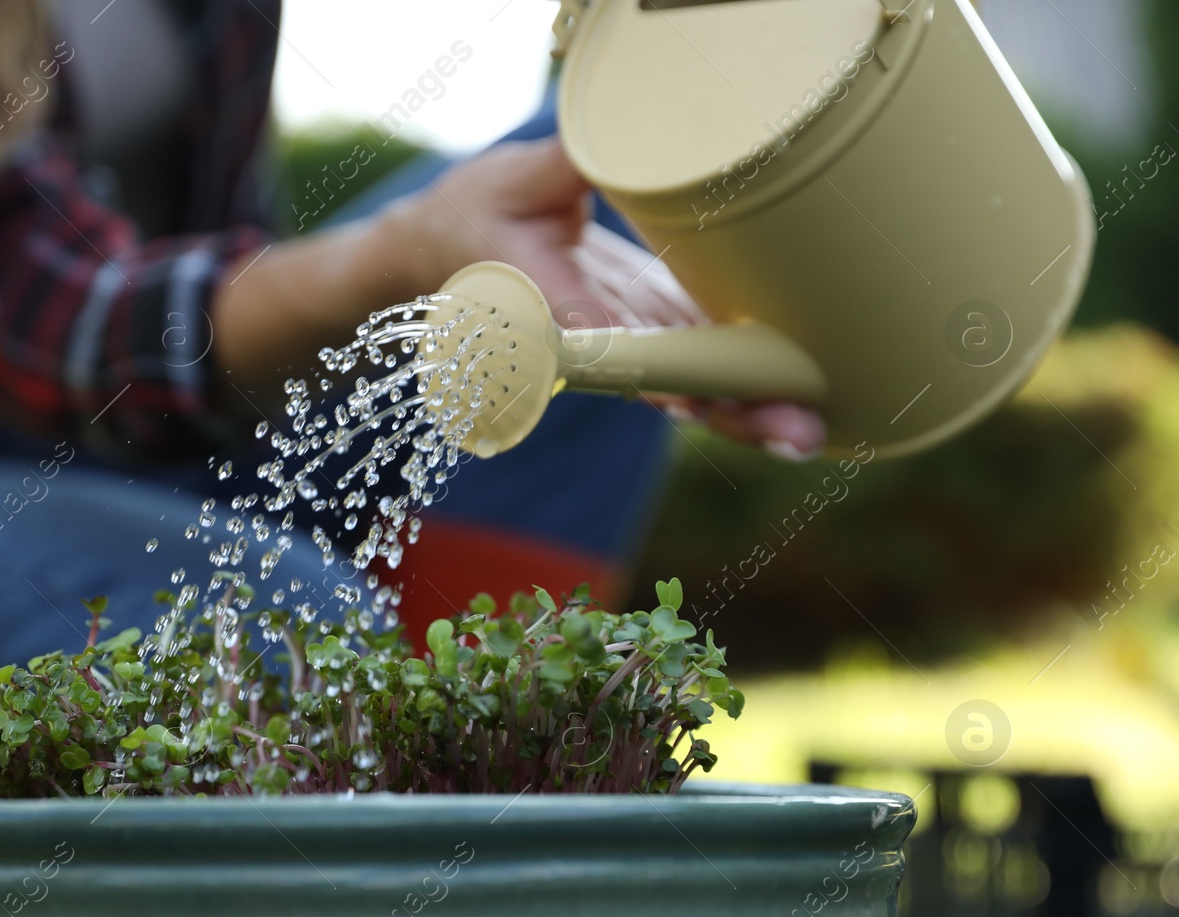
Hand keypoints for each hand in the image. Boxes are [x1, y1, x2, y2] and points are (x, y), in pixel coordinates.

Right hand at [385, 137, 825, 459]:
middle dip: (727, 411)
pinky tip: (800, 396)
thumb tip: (614, 138)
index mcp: (551, 307)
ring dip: (748, 411)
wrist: (454, 248)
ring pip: (691, 387)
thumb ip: (565, 165)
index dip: (656, 373)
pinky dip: (747, 381)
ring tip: (807, 433)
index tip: (696, 398)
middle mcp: (595, 341)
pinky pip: (701, 363)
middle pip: (668, 387)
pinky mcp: (651, 329)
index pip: (607, 346)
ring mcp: (629, 340)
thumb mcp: (513, 180)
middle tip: (793, 433)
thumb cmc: (477, 211)